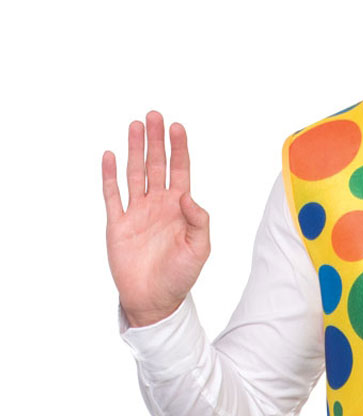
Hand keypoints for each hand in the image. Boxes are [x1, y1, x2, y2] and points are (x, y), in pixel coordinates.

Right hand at [102, 111, 209, 326]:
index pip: (180, 170)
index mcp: (180, 207)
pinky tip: (109, 155)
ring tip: (135, 125)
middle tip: (154, 115)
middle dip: (156, 140)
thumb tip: (187, 195)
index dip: (179, 149)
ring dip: (134, 149)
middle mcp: (158, 204)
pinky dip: (109, 175)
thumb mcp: (199, 249)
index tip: (177, 127)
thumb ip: (199, 221)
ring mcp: (137, 212)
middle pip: (157, 164)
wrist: (155, 299)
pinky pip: (112, 195)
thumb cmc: (181, 275)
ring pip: (135, 173)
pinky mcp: (118, 224)